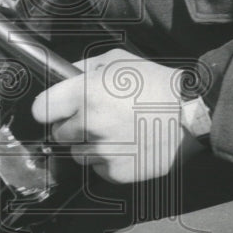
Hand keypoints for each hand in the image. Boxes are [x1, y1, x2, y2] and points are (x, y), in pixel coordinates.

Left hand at [31, 49, 202, 184]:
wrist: (191, 115)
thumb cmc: (156, 84)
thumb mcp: (118, 60)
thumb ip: (84, 68)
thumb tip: (64, 76)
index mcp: (84, 94)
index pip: (40, 111)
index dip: (50, 109)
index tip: (57, 109)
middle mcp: (89, 125)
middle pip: (59, 134)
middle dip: (72, 127)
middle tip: (95, 119)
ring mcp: (102, 152)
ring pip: (78, 155)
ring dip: (90, 146)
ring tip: (116, 133)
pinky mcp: (116, 172)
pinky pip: (99, 169)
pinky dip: (109, 161)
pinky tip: (128, 146)